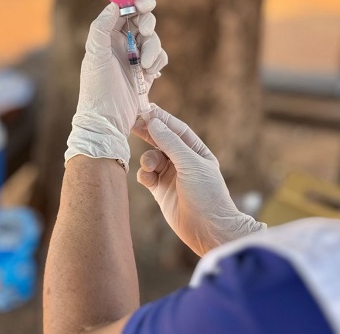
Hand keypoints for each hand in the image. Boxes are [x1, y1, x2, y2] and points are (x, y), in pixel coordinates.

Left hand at [65, 0, 167, 169]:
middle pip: (142, 22)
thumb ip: (101, 28)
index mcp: (105, 37)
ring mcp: (133, 58)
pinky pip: (159, 58)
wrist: (108, 121)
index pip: (123, 12)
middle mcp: (120, 45)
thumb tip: (114, 5)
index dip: (136, 4)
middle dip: (148, 25)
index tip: (147, 4)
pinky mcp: (145, 72)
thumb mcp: (96, 56)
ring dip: (153, 49)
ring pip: (153, 40)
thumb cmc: (97, 90)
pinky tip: (151, 74)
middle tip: (145, 33)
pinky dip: (158, 62)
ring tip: (144, 67)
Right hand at [134, 105, 264, 255]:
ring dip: (147, 159)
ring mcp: (171, 176)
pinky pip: (146, 175)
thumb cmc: (207, 195)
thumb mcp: (190, 164)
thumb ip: (170, 143)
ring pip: (151, 158)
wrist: (208, 230)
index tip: (145, 109)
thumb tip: (153, 122)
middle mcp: (183, 162)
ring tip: (150, 166)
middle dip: (148, 133)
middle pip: (161, 141)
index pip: (177, 129)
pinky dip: (144, 174)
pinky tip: (147, 179)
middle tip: (131, 123)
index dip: (162, 119)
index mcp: (196, 152)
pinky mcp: (160, 190)